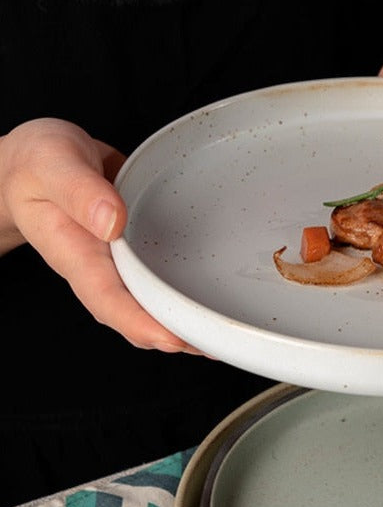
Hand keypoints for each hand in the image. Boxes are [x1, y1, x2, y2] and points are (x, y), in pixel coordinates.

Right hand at [0, 118, 200, 353]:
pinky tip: (211, 299)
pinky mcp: (136, 251)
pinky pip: (160, 279)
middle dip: (175, 335)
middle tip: (217, 343)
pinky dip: (183, 293)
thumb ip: (79, 191)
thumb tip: (112, 222)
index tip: (174, 338)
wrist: (35, 163)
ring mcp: (119, 263)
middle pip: (137, 315)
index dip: (141, 323)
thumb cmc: (37, 164)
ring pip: (151, 303)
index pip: (108, 300)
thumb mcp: (52, 164)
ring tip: (223, 334)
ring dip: (184, 321)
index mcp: (75, 253)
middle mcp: (100, 266)